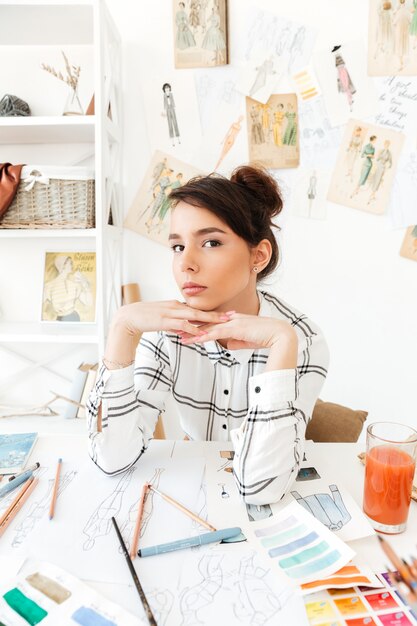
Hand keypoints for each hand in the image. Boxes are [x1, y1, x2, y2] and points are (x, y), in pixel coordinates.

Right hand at [111, 300, 231, 337]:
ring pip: (194, 316)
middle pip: (200, 310)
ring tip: (223, 323)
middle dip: (217, 313)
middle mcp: (176, 307)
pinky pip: (183, 325)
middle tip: (232, 315)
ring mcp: (171, 313)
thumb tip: (184, 331)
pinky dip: (193, 329)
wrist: (129, 317)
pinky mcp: (165, 320)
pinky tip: (202, 333)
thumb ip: (175, 325)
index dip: (212, 311)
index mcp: (176, 305)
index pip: (197, 308)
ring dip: (209, 319)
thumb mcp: (163, 320)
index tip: (225, 313)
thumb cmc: (145, 319)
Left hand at [180, 312, 295, 349]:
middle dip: (191, 327)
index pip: (213, 323)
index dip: (199, 326)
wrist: (279, 335)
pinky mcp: (236, 329)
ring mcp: (233, 322)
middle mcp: (232, 319)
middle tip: (176, 330)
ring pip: (209, 328)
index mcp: (234, 320)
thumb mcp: (248, 341)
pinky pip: (217, 333)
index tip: (187, 328)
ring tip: (180, 337)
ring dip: (194, 333)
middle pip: (207, 323)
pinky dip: (205, 337)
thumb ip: (237, 342)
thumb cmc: (267, 338)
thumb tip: (228, 345)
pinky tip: (194, 340)